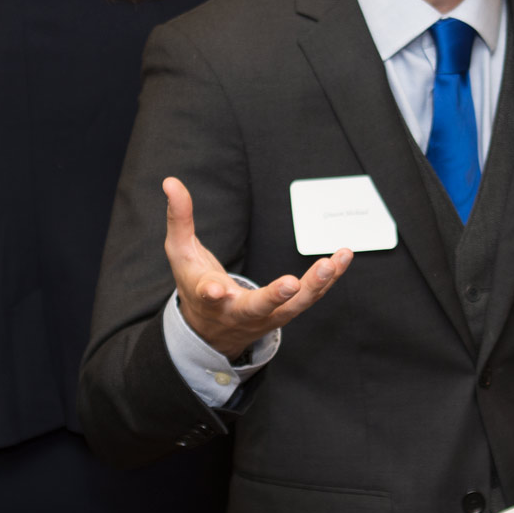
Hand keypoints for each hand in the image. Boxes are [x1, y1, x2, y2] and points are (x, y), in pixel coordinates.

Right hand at [163, 177, 350, 358]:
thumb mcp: (180, 252)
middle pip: (257, 308)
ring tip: (333, 262)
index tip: (216, 290)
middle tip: (292, 284)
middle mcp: (238, 312)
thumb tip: (170, 181)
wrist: (211, 331)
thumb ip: (179, 217)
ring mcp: (265, 317)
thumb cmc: (194, 283)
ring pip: (293, 307)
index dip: (211, 293)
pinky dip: (328, 280)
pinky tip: (343, 257)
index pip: (208, 296)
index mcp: (209, 298)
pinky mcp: (285, 313)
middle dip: (274, 297)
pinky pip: (311, 298)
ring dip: (315, 286)